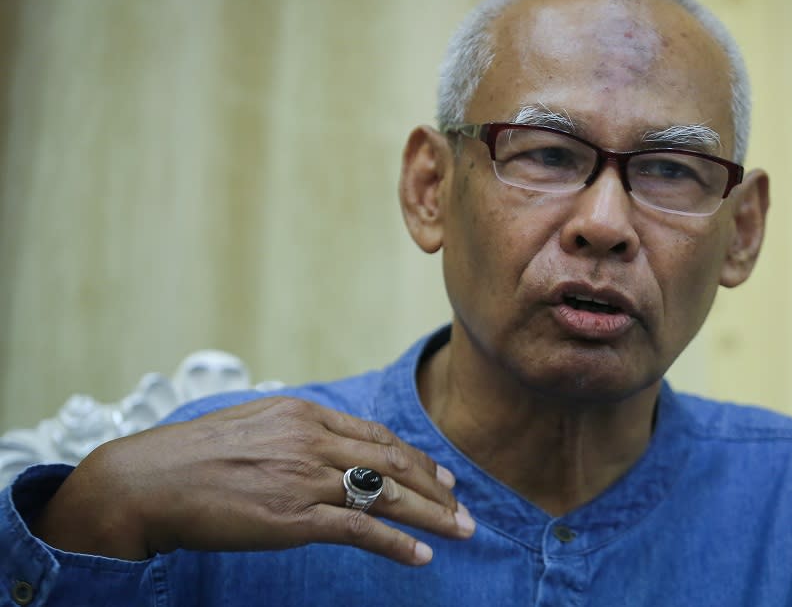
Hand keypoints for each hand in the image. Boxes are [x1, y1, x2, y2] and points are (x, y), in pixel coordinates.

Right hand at [31, 397, 474, 564]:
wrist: (148, 482)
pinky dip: (396, 543)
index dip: (416, 457)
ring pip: (386, 494)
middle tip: (464, 506)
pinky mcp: (294, 516)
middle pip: (393, 462)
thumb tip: (324, 444)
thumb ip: (294, 432)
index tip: (440, 475)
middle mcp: (312, 440)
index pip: (376, 436)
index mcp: (304, 414)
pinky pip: (360, 529)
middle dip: (435, 487)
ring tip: (461, 530)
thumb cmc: (192, 457)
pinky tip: (421, 555)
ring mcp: (305, 477)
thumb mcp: (251, 424)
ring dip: (431, 514)